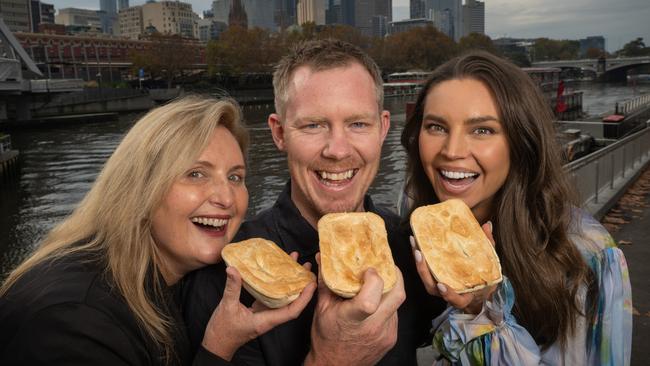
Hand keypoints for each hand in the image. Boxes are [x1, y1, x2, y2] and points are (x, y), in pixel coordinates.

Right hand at [201, 252, 315, 360]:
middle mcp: (270, 317)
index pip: (292, 311)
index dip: (304, 298)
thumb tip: (233, 269)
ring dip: (289, 281)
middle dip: (300, 284)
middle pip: (291, 301)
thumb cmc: (223, 331)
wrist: (217, 343)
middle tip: (304, 265)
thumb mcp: (227, 307)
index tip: (311, 283)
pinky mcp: (259, 310)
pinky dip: (276, 284)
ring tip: (293, 263)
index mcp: (267, 320)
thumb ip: (232, 288)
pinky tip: (276, 272)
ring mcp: (265, 313)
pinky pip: (272, 296)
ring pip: (282, 297)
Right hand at [305, 254, 405, 365]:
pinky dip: (387, 304)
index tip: (368, 270)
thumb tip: (323, 258)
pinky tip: (376, 303)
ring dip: (390, 290)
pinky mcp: (391, 338)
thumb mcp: (322, 309)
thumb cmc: (326, 339)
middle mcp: (373, 327)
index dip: (374, 278)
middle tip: (386, 266)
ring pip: (397, 303)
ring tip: (378, 284)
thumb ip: (325, 281)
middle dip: (395, 276)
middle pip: (397, 295)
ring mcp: (385, 334)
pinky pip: (394, 314)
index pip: (371, 298)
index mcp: (352, 319)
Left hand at [410, 221, 497, 313]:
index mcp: (465, 295)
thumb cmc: (484, 279)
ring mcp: (440, 287)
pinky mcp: (434, 278)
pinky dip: (419, 258)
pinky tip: (416, 243)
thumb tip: (487, 225)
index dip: (449, 294)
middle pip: (433, 288)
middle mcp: (449, 293)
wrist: (478, 289)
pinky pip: (424, 271)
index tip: (441, 286)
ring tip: (415, 243)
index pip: (457, 300)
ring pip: (426, 279)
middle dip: (424, 272)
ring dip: (418, 262)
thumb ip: (489, 246)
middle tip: (419, 253)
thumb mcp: (491, 265)